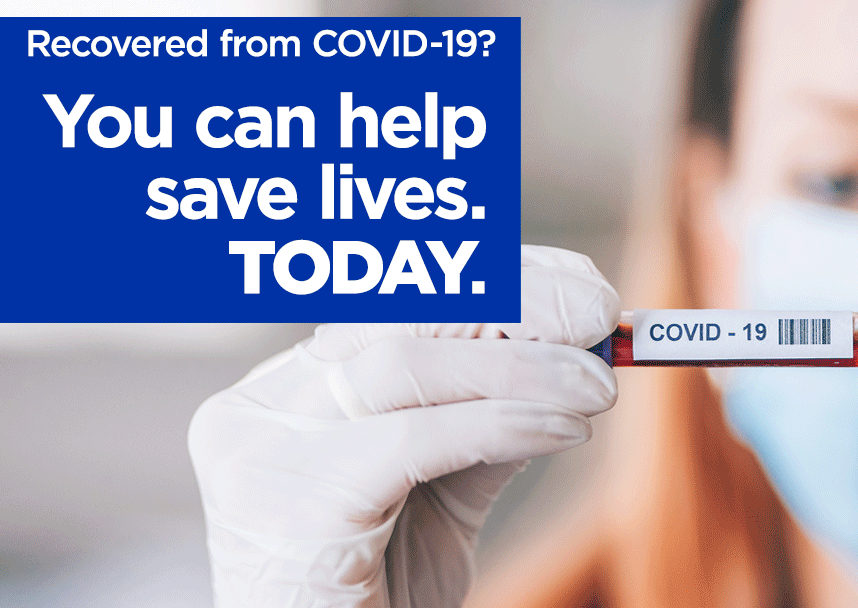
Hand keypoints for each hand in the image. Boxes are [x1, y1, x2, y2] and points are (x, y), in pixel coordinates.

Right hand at [188, 245, 619, 607]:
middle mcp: (258, 408)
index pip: (394, 305)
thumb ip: (489, 422)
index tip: (580, 284)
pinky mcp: (291, 506)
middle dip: (512, 306)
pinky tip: (565, 429)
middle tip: (599, 315)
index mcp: (287, 391)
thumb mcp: (443, 493)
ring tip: (597, 385)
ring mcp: (261, 454)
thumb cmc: (377, 591)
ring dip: (519, 366)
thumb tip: (577, 356)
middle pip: (395, 320)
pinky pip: (416, 441)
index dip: (494, 281)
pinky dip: (503, 424)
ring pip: (402, 367)